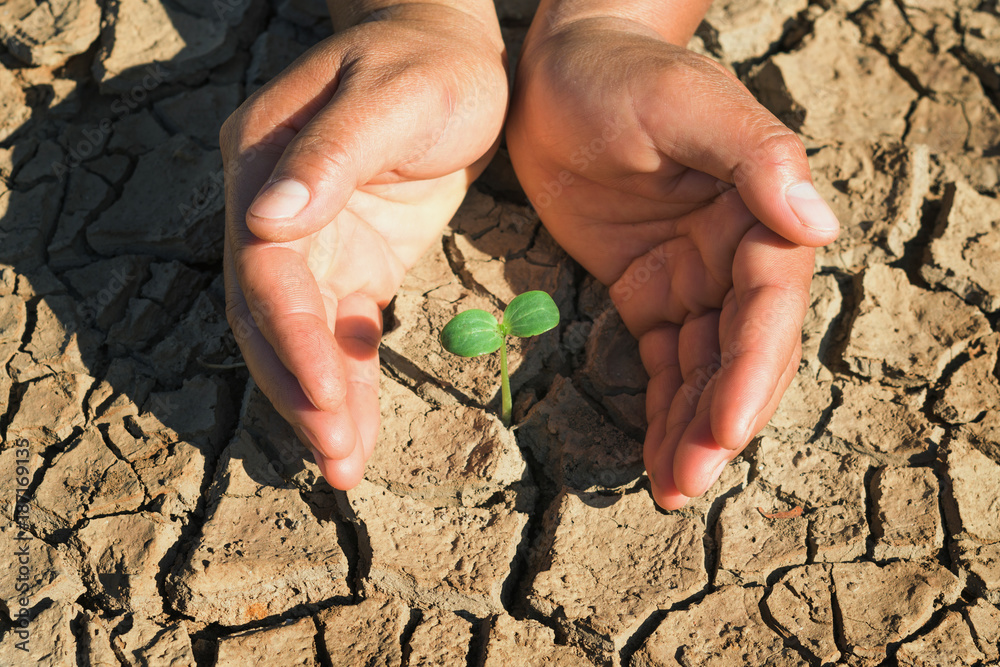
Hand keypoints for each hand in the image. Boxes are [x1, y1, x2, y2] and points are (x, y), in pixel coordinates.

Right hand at [222, 4, 506, 487]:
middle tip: (337, 460)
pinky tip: (359, 432)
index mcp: (263, 161)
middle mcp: (272, 208)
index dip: (288, 335)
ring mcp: (310, 240)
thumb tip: (268, 221)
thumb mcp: (391, 95)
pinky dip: (351, 383)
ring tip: (344, 470)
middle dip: (300, 391)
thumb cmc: (428, 63)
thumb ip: (332, 153)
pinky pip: (342, 332)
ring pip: (301, 337)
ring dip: (320, 404)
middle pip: (269, 316)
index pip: (263, 266)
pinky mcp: (351, 261)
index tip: (324, 396)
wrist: (452, 54)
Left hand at [507, 17, 838, 508]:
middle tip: (688, 482)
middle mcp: (737, 257)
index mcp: (760, 216)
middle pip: (741, 355)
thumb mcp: (686, 104)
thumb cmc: (624, 76)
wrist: (559, 73)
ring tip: (670, 489)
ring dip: (690, 432)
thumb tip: (819, 225)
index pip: (769, 310)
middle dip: (720, 421)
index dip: (751, 374)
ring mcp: (692, 280)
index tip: (721, 430)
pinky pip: (661, 363)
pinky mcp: (648, 293)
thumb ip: (755, 157)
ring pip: (702, 372)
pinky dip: (660, 411)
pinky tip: (654, 455)